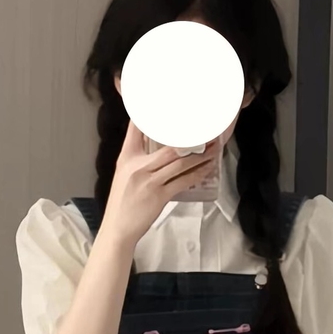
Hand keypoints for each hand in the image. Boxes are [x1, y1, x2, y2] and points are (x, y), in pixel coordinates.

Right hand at [100, 120, 220, 247]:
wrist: (118, 227)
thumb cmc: (123, 201)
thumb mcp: (124, 173)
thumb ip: (138, 157)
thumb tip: (158, 146)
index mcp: (127, 156)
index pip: (136, 126)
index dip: (151, 113)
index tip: (172, 106)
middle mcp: (138, 165)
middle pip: (170, 146)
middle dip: (192, 138)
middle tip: (208, 130)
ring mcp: (150, 181)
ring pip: (180, 163)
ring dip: (200, 156)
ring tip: (214, 148)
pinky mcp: (160, 196)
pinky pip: (183, 181)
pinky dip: (197, 174)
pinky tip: (207, 169)